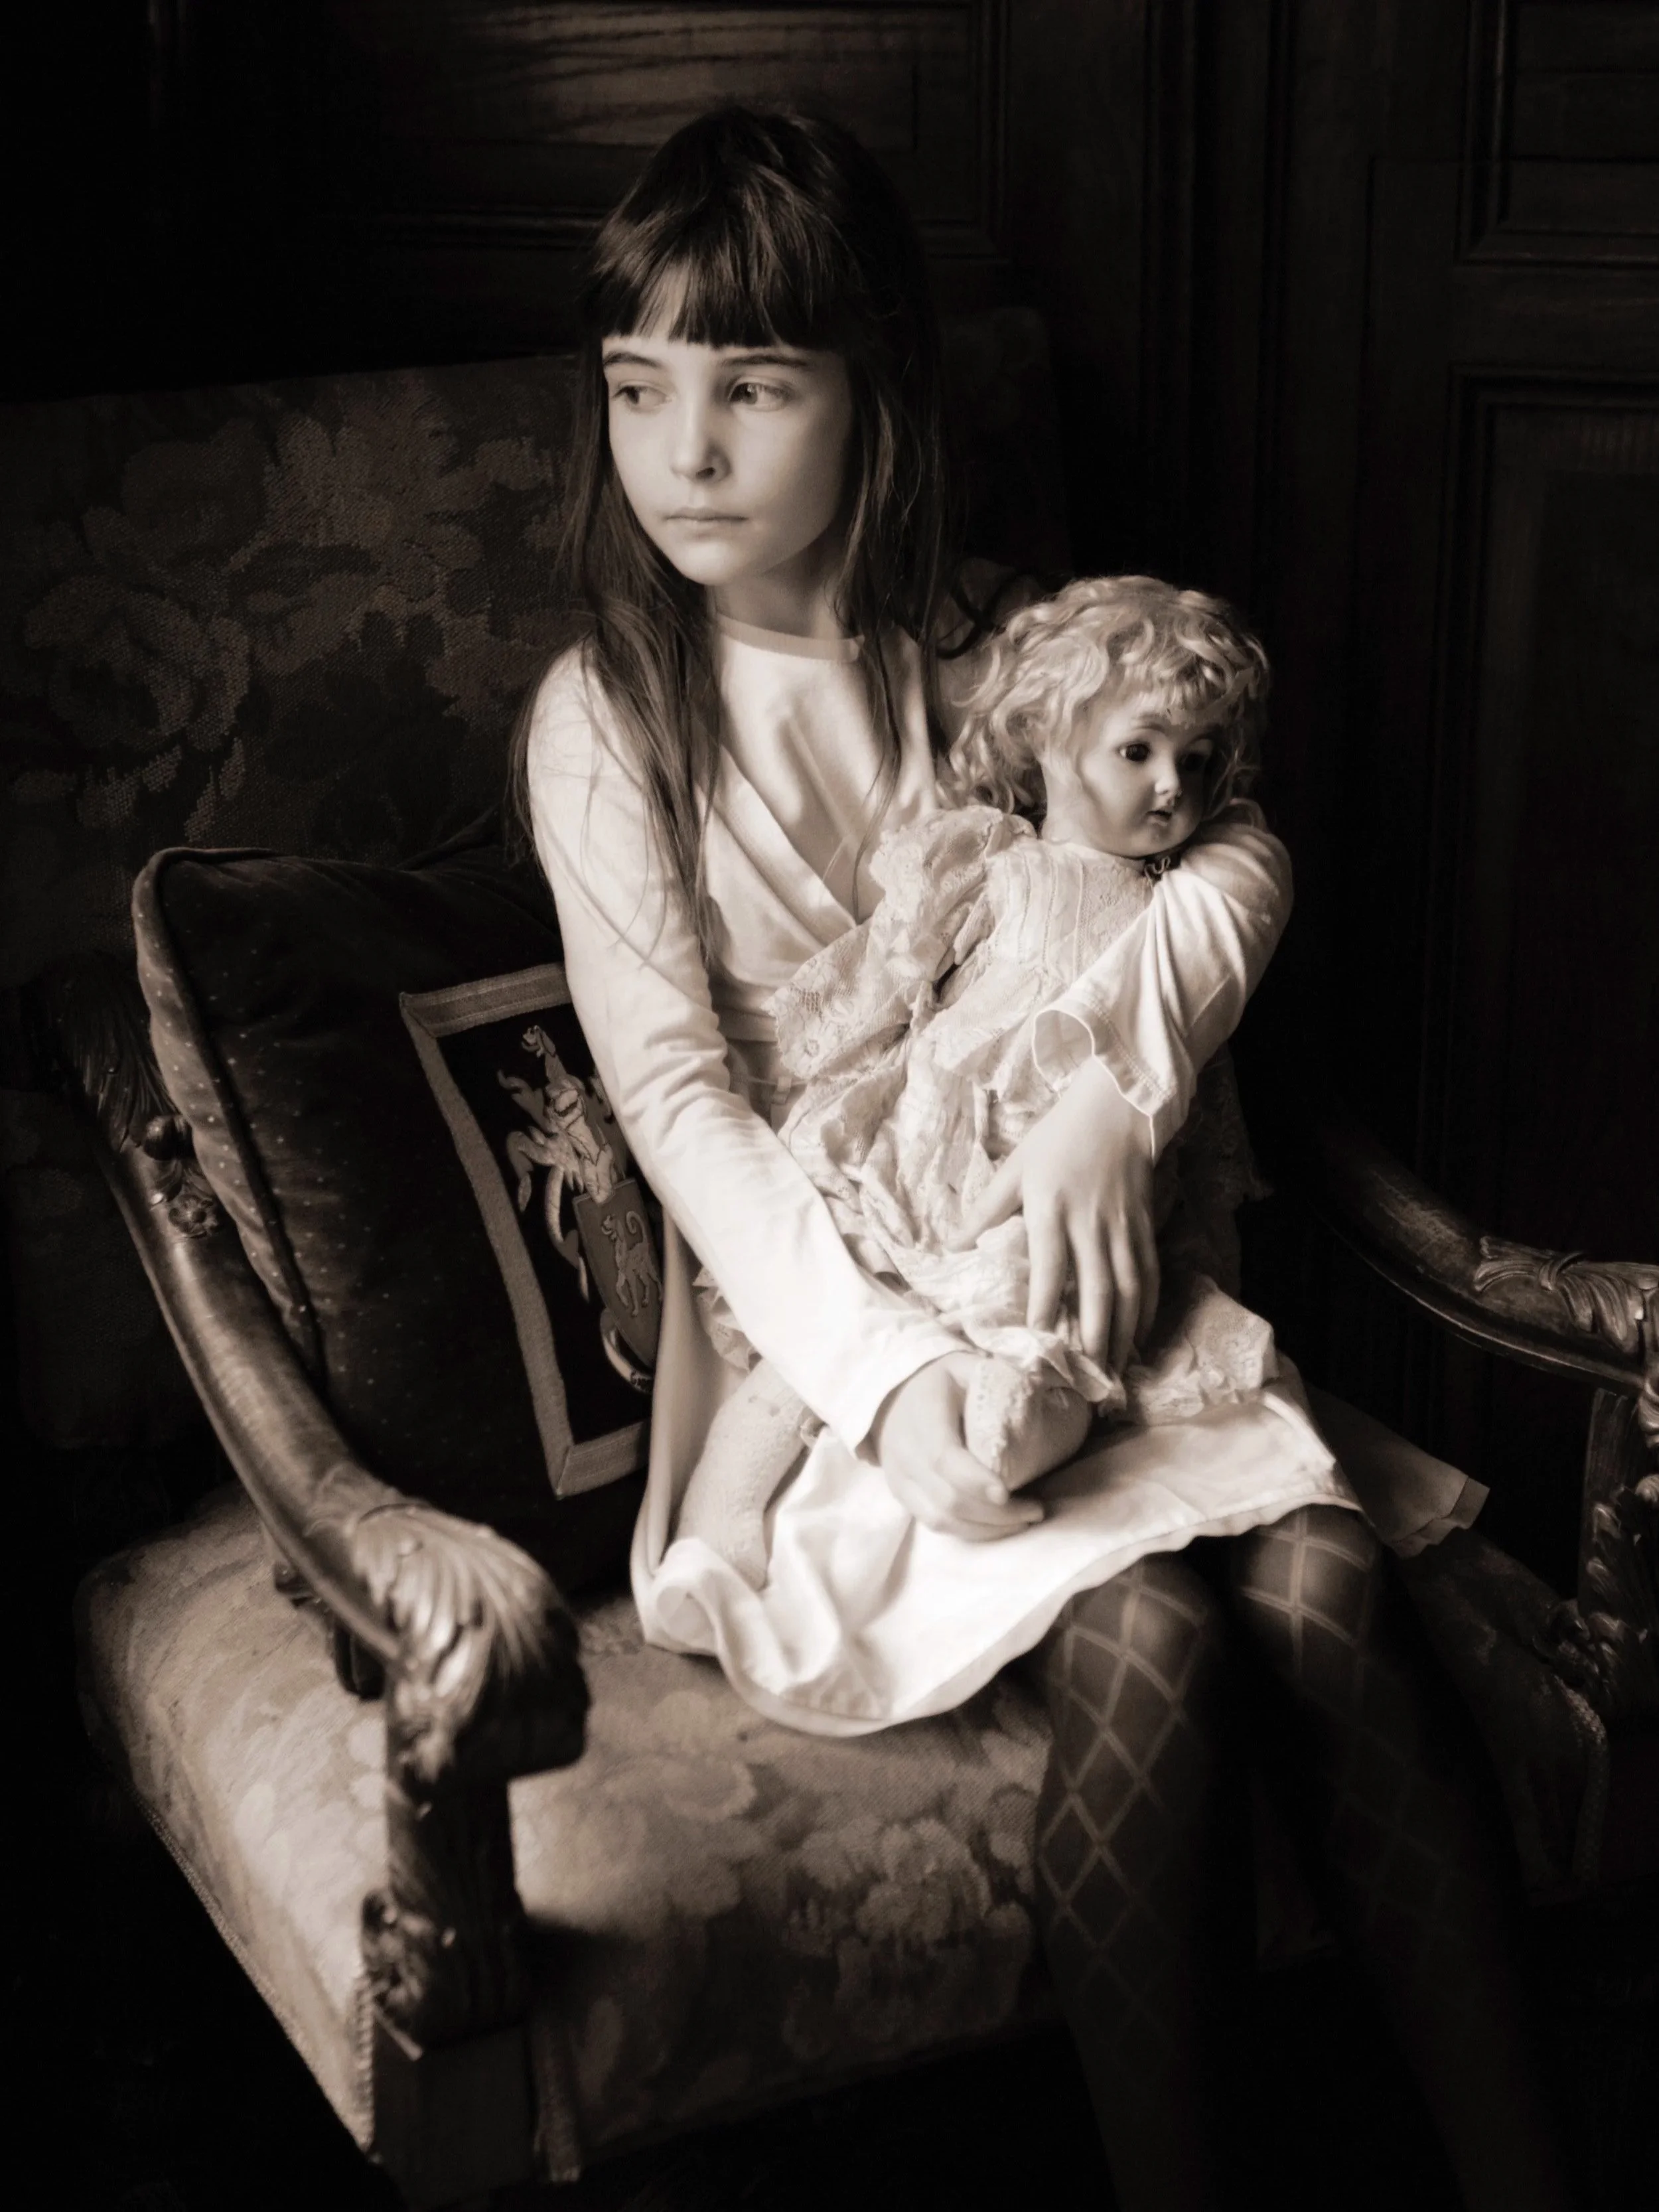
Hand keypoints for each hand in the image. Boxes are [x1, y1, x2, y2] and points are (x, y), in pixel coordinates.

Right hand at [869, 1356, 1044, 1541]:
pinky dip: (970, 1531)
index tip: (1007, 1493)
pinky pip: (934, 1523)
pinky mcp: (902, 1495)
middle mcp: (904, 1453)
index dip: (974, 1481)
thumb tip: (1035, 1391)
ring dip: (986, 1528)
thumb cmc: (938, 1381)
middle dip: (996, 1513)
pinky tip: (998, 1525)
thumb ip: (994, 1377)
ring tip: (1024, 1521)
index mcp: (922, 1416)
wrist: (891, 1394)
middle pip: (947, 1498)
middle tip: (1036, 1510)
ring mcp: (899, 1478)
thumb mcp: (964, 1366)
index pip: (943, 1458)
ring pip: (940, 1520)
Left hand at [950, 1056, 1158, 1371]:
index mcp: (1052, 1211)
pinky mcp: (1144, 1227)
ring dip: (1122, 1335)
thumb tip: (950, 1249)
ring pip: (1129, 1291)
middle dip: (1093, 1338)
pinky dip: (1147, 1310)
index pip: (1049, 1269)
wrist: (1117, 1107)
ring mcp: (1123, 1229)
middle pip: (1097, 1291)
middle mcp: (1091, 1226)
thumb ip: (984, 1213)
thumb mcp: (1013, 1170)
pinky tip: (1139, 1338)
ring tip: (1113, 1371)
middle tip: (1087, 1379)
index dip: (1044, 1309)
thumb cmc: (1058, 1138)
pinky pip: (1150, 1276)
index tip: (1039, 1345)